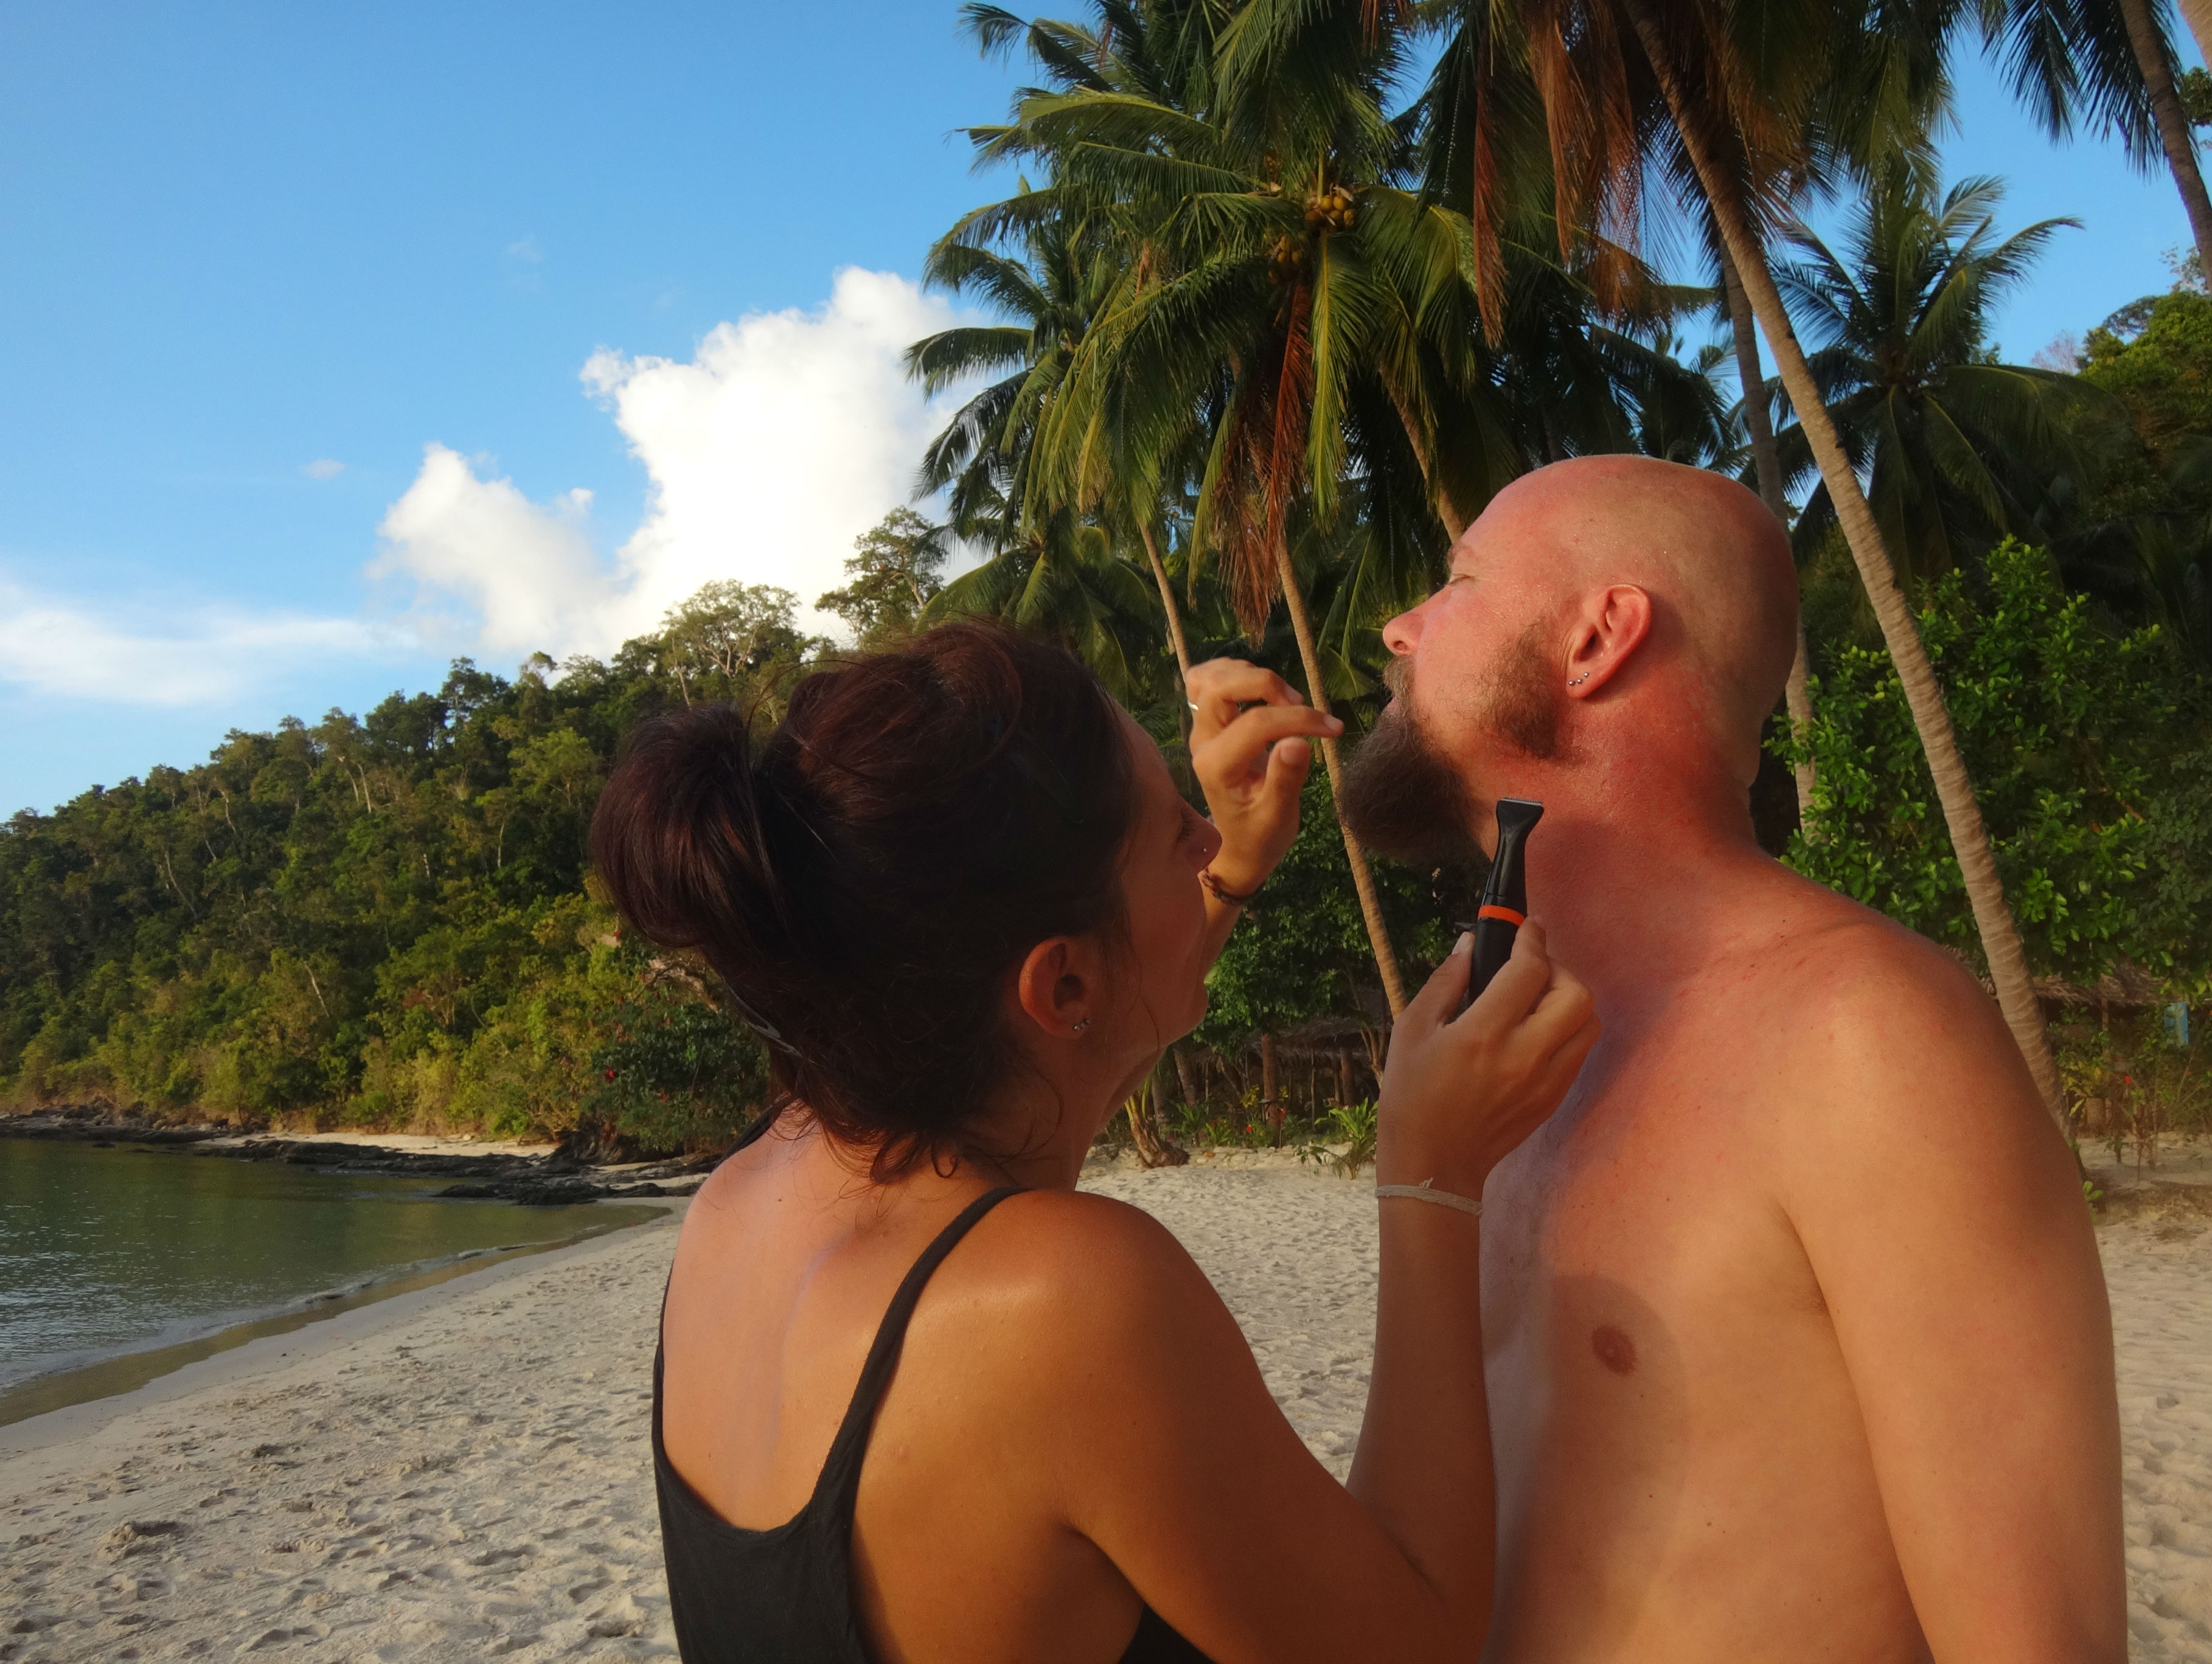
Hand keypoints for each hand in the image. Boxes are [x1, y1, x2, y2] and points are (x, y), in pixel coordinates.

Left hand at [1187, 659, 1342, 891]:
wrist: (1239, 843)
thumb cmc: (1261, 834)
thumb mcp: (1279, 818)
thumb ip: (1286, 780)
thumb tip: (1299, 740)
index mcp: (1217, 768)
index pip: (1256, 724)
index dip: (1299, 718)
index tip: (1334, 728)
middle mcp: (1202, 743)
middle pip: (1219, 687)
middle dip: (1265, 684)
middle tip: (1299, 704)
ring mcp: (1201, 730)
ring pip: (1209, 677)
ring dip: (1249, 675)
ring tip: (1284, 698)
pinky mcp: (1207, 722)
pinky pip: (1207, 680)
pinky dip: (1235, 672)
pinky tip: (1262, 689)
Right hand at [1376, 922, 1598, 1196]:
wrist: (1433, 1166)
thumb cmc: (1412, 1097)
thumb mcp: (1411, 1031)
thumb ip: (1445, 982)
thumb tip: (1470, 944)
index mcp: (1483, 1034)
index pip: (1529, 969)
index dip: (1531, 939)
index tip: (1526, 928)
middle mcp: (1523, 1056)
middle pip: (1575, 993)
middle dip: (1557, 968)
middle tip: (1531, 968)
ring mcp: (1545, 1081)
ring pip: (1588, 1022)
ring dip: (1570, 999)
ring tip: (1537, 1000)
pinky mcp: (1553, 1099)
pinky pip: (1579, 1051)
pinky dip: (1568, 1030)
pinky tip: (1537, 1031)